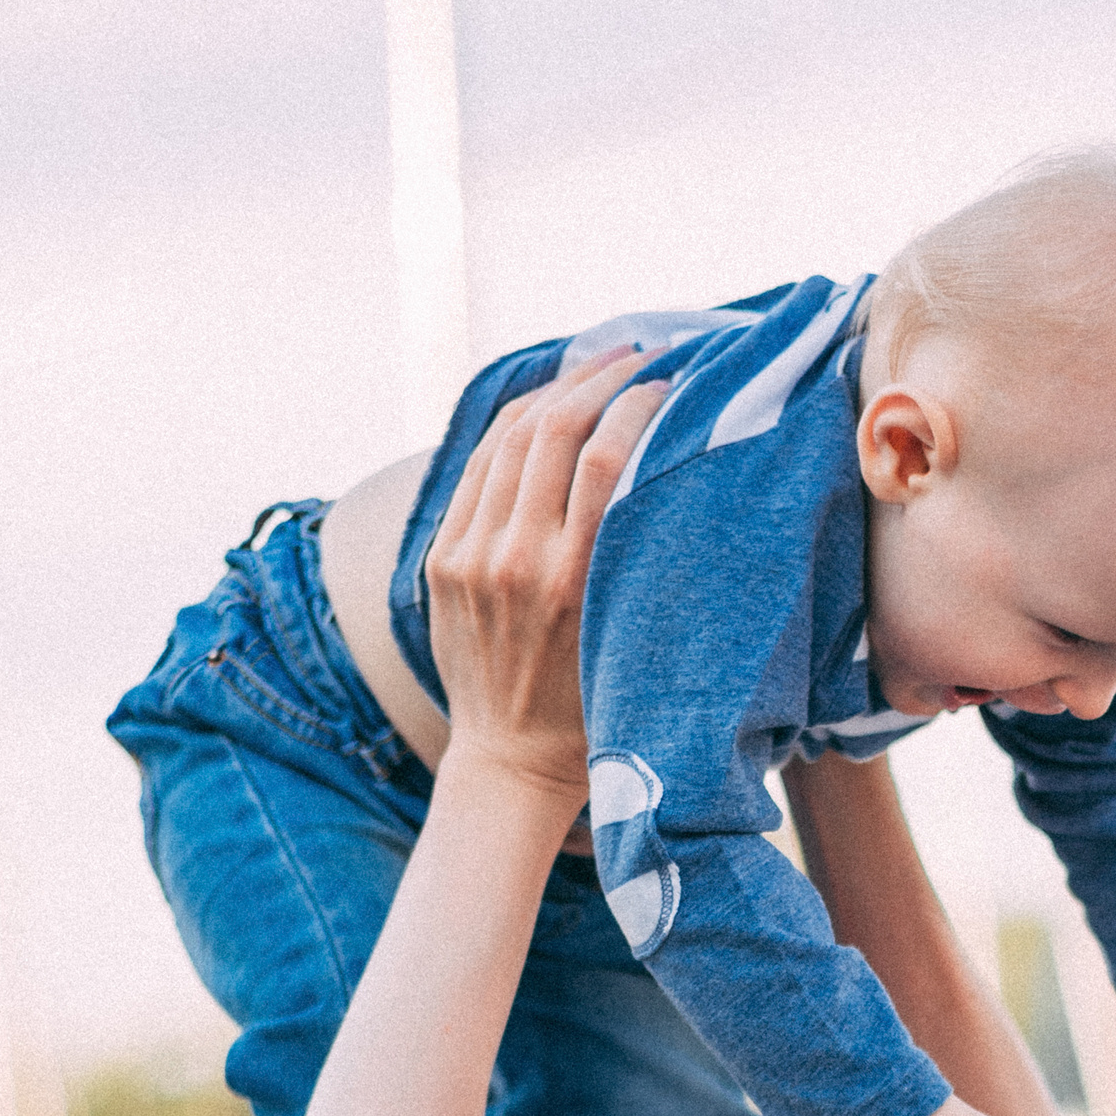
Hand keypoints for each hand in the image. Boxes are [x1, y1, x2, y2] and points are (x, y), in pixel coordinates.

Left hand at [425, 351, 668, 807]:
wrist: (512, 760)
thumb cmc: (597, 707)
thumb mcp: (635, 635)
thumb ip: (641, 556)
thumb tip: (674, 461)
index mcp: (573, 581)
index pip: (605, 456)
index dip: (640, 402)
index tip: (673, 383)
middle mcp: (516, 561)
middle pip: (555, 429)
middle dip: (601, 378)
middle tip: (639, 355)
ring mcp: (470, 556)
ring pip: (510, 436)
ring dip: (557, 389)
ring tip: (597, 368)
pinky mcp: (441, 559)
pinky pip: (477, 467)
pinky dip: (514, 425)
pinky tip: (547, 405)